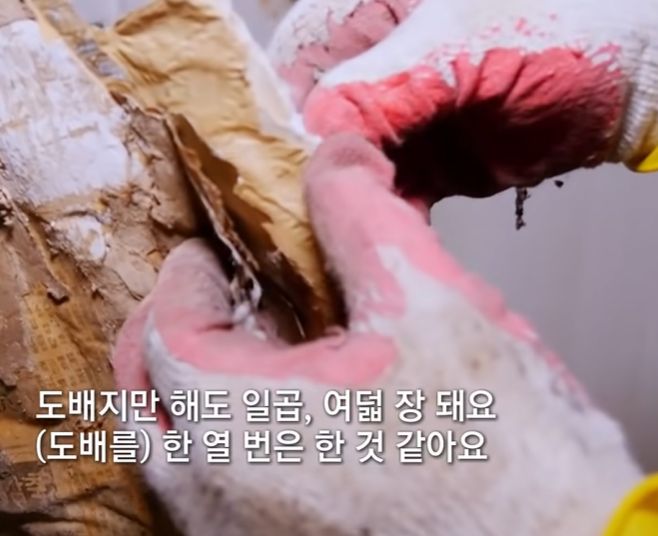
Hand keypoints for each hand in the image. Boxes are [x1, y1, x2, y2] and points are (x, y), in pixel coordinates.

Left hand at [113, 134, 643, 535]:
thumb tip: (336, 157)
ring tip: (246, 356)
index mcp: (237, 430)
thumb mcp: (432, 303)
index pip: (166, 336)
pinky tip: (285, 423)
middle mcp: (217, 502)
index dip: (182, 282)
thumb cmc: (510, 457)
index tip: (207, 258)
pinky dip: (224, 452)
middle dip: (170, 340)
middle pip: (147, 405)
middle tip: (210, 302)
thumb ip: (363, 215)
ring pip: (171, 463)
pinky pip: (214, 503)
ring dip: (190, 400)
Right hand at [268, 0, 657, 201]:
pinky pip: (387, 184)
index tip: (274, 158)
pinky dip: (380, 210)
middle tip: (298, 210)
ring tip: (333, 232)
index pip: (298, 43)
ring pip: (345, 151)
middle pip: (313, 104)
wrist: (650, 79)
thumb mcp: (467, 44)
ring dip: (340, 190)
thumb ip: (383, 86)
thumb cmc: (568, 26)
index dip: (282, 97)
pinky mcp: (432, 152)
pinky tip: (376, 237)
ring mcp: (406, 101)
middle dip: (306, 155)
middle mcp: (382, 44)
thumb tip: (309, 133)